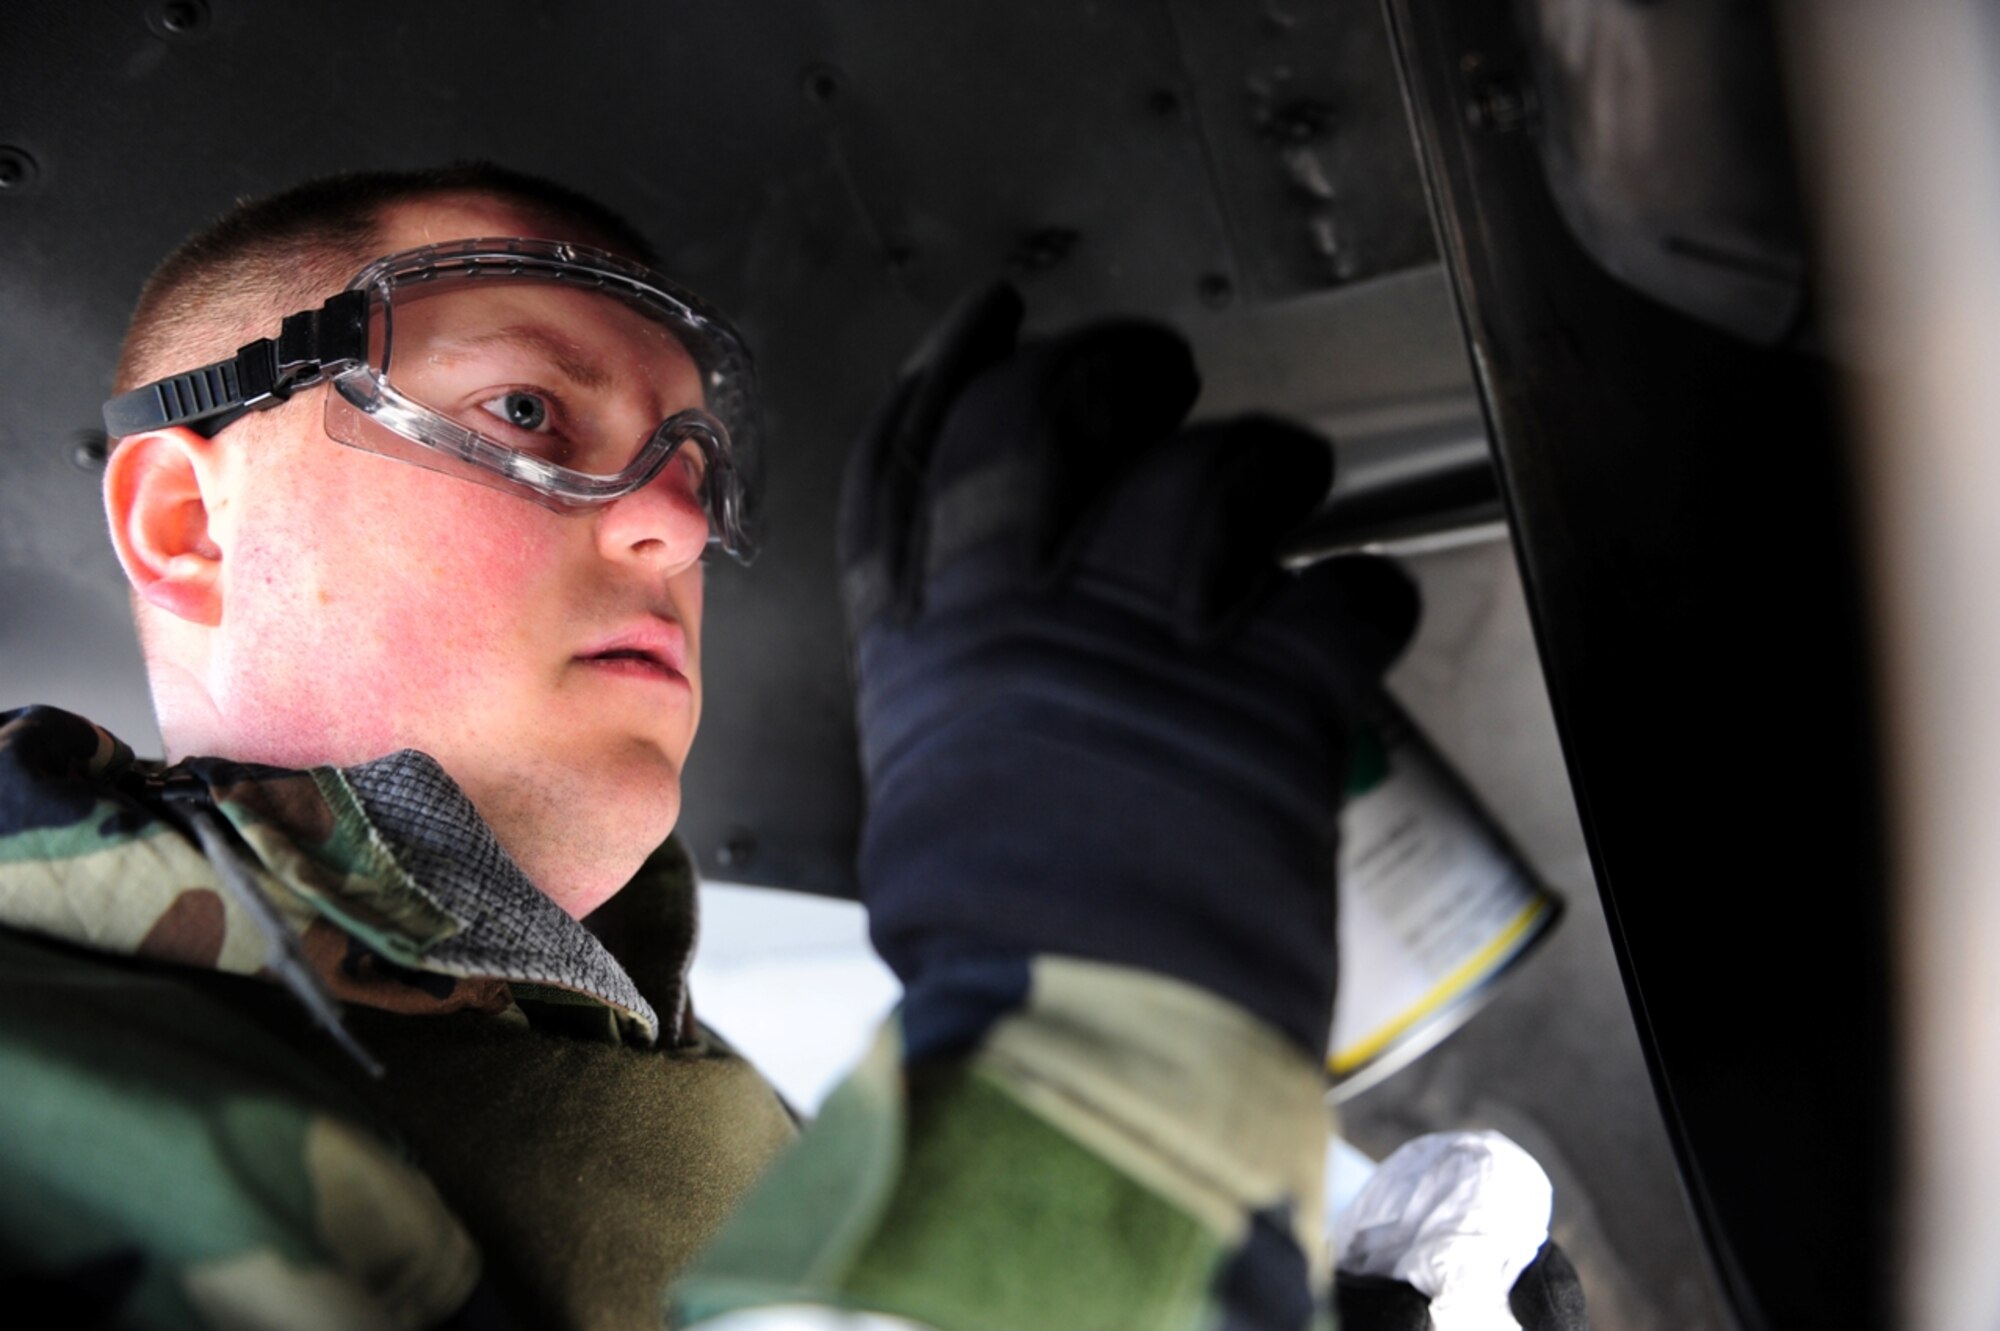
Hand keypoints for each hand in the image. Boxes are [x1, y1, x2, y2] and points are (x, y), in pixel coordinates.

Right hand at [839, 285, 1417, 1052]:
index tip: (999, 322)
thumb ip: (966, 695)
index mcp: (934, 654)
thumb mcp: (934, 801)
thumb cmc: (1010, 956)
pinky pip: (1342, 592)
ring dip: (1263, 459)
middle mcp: (1028, 626)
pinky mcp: (1271, 705)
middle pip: (1054, 424)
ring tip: (1287, 477)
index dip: (957, 368)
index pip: (917, 463)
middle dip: (1111, 369)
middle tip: (1159, 372)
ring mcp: (1150, 654)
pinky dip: (1366, 588)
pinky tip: (1361, 604)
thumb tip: (1014, 646)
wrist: (1086, 1060)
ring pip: (1210, 478)